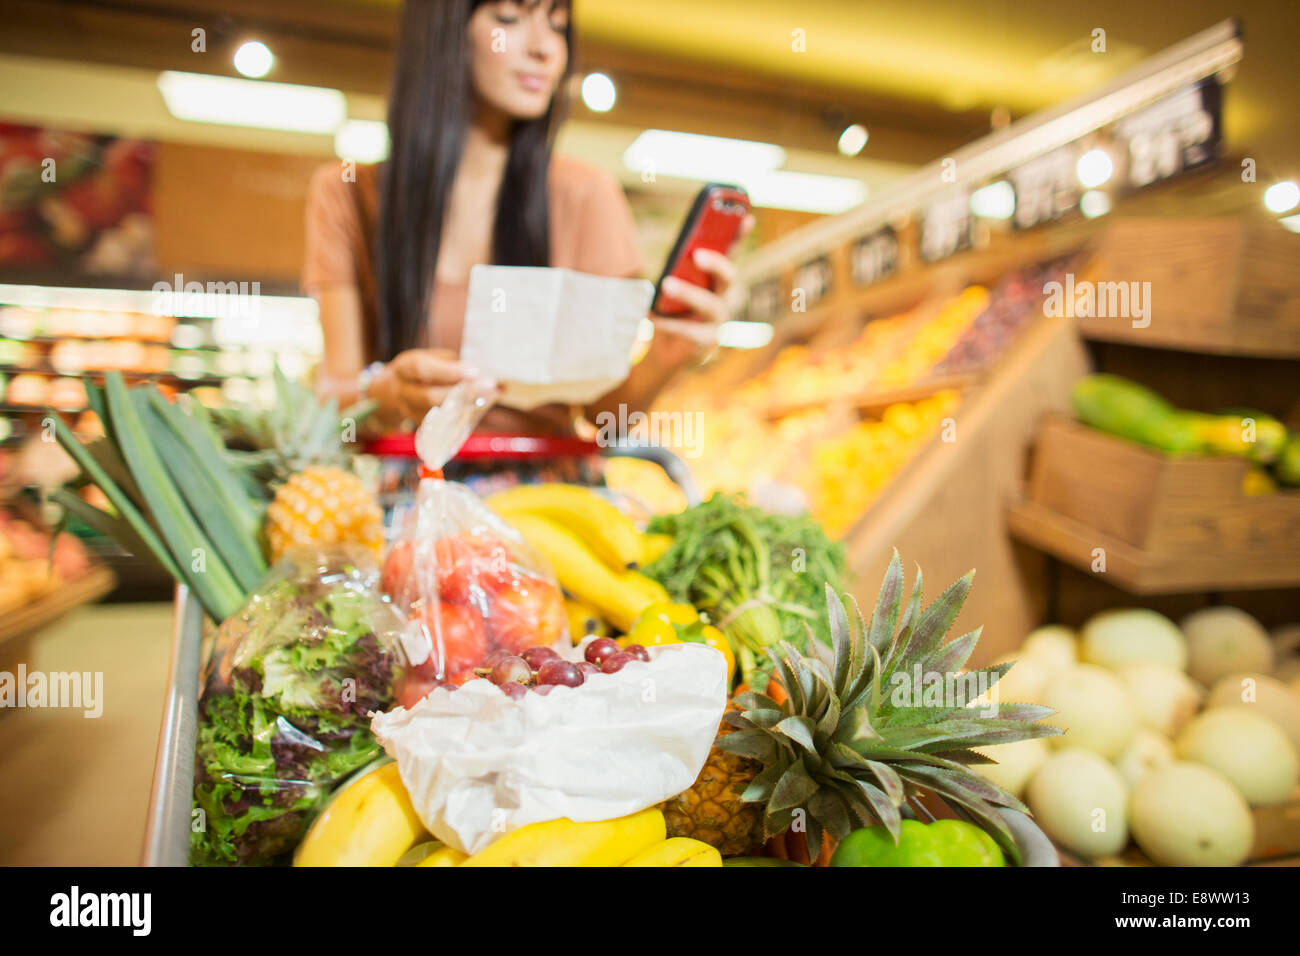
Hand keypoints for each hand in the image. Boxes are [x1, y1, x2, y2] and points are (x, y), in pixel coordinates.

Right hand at [369, 348, 479, 427]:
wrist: (392, 393)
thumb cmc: (420, 371)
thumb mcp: (429, 358)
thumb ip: (449, 363)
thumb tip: (480, 369)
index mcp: (405, 368)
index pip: (423, 370)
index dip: (448, 372)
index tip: (474, 372)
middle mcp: (404, 392)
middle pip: (430, 397)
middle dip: (462, 393)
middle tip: (490, 385)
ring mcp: (410, 412)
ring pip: (439, 415)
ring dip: (469, 406)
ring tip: (492, 396)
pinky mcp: (422, 427)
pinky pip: (445, 426)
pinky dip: (467, 417)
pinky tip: (484, 407)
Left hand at [651, 213, 754, 357]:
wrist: (664, 349)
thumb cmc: (669, 309)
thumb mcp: (671, 283)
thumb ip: (677, 269)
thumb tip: (675, 255)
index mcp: (716, 279)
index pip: (731, 253)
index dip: (740, 236)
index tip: (746, 218)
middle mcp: (724, 298)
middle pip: (729, 278)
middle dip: (716, 264)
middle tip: (697, 255)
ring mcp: (719, 321)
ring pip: (711, 305)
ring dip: (689, 293)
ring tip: (666, 284)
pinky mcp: (707, 342)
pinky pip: (690, 332)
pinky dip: (670, 323)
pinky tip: (652, 317)